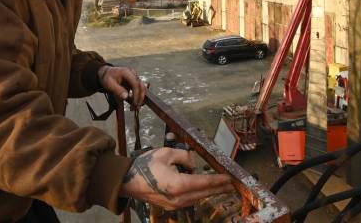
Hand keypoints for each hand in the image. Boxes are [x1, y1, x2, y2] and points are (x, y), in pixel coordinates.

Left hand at [97, 65, 145, 107]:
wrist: (106, 74)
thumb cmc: (107, 77)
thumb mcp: (109, 84)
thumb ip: (117, 90)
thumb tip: (126, 97)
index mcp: (127, 73)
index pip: (136, 84)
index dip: (136, 94)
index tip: (134, 103)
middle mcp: (133, 75)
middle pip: (142, 86)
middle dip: (140, 98)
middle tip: (135, 108)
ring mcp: (134, 79)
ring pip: (143, 89)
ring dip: (140, 98)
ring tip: (135, 108)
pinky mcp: (134, 83)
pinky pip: (140, 90)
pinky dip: (139, 97)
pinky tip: (135, 104)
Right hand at [119, 148, 233, 209]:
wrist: (128, 181)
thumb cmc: (146, 165)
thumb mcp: (166, 153)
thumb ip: (185, 156)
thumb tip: (195, 163)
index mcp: (178, 185)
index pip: (204, 182)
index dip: (219, 180)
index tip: (230, 178)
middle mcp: (178, 198)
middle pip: (204, 193)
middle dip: (219, 188)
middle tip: (232, 184)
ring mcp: (175, 204)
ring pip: (198, 198)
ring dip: (210, 192)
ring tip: (221, 186)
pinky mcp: (171, 206)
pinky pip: (190, 200)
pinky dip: (199, 194)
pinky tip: (204, 189)